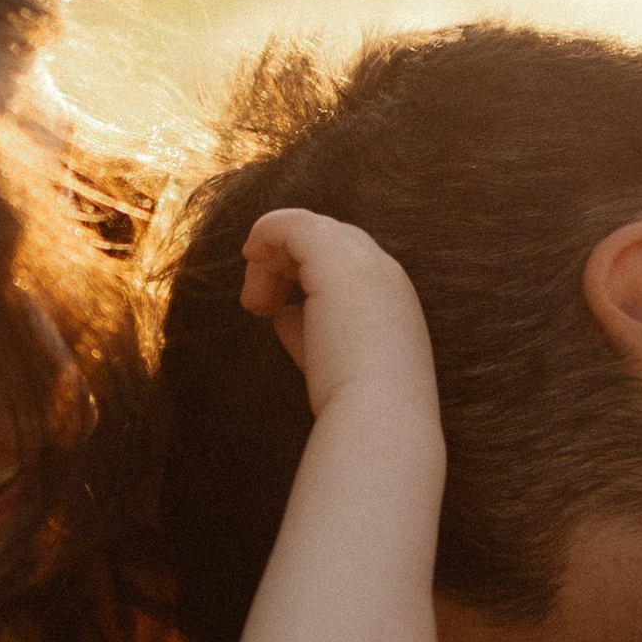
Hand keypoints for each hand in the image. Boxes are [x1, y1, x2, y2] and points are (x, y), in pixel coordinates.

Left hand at [239, 209, 435, 418]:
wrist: (379, 418)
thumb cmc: (356, 404)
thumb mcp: (332, 360)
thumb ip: (309, 332)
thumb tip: (281, 314)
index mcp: (392, 299)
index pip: (346, 264)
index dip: (304, 275)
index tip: (273, 311)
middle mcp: (384, 272)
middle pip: (329, 239)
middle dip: (287, 264)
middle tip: (258, 305)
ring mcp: (363, 261)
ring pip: (308, 230)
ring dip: (271, 260)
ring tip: (254, 302)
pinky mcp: (334, 258)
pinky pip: (291, 223)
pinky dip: (264, 233)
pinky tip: (250, 259)